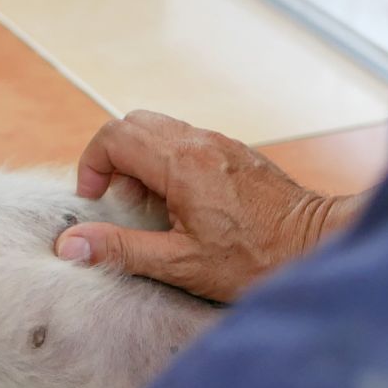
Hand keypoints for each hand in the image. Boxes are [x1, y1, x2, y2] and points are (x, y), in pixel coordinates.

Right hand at [56, 111, 362, 302]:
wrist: (317, 246)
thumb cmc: (256, 259)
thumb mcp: (180, 263)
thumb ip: (121, 249)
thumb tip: (70, 245)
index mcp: (182, 164)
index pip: (115, 136)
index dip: (92, 165)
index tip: (96, 200)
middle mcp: (201, 143)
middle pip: (134, 123)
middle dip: (114, 158)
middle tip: (120, 202)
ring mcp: (222, 144)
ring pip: (162, 130)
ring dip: (142, 161)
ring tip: (152, 209)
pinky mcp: (236, 154)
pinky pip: (188, 142)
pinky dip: (169, 164)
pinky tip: (182, 206)